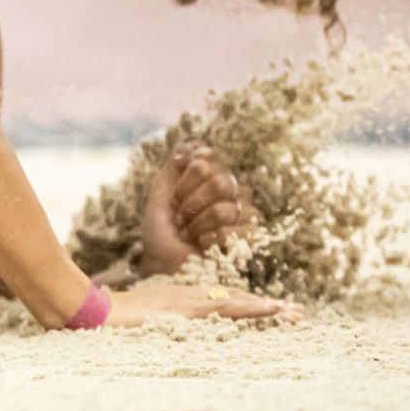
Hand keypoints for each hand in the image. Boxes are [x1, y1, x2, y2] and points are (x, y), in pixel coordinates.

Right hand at [103, 277, 299, 326]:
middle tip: (297, 312)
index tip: (272, 310)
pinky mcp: (188, 311)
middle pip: (235, 299)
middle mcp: (187, 297)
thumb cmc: (107, 321)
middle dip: (267, 307)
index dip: (248, 305)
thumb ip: (155, 326)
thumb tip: (162, 336)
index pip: (221, 300)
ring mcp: (188, 302)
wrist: (90, 311)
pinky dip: (252, 307)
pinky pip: (227, 308)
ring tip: (295, 313)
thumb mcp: (138, 324)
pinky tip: (272, 310)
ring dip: (268, 308)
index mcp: (177, 301)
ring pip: (238, 302)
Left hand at [137, 139, 257, 277]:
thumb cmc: (161, 232)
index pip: (204, 163)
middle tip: (182, 218)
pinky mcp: (250, 237)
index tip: (174, 199)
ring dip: (197, 226)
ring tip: (191, 235)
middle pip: (219, 182)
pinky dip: (209, 241)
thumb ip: (173, 168)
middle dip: (191, 204)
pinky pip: (232, 232)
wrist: (163, 265)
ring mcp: (243, 213)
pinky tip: (204, 246)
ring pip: (224, 209)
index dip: (183, 183)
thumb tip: (194, 145)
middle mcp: (230, 191)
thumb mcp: (159, 195)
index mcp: (209, 177)